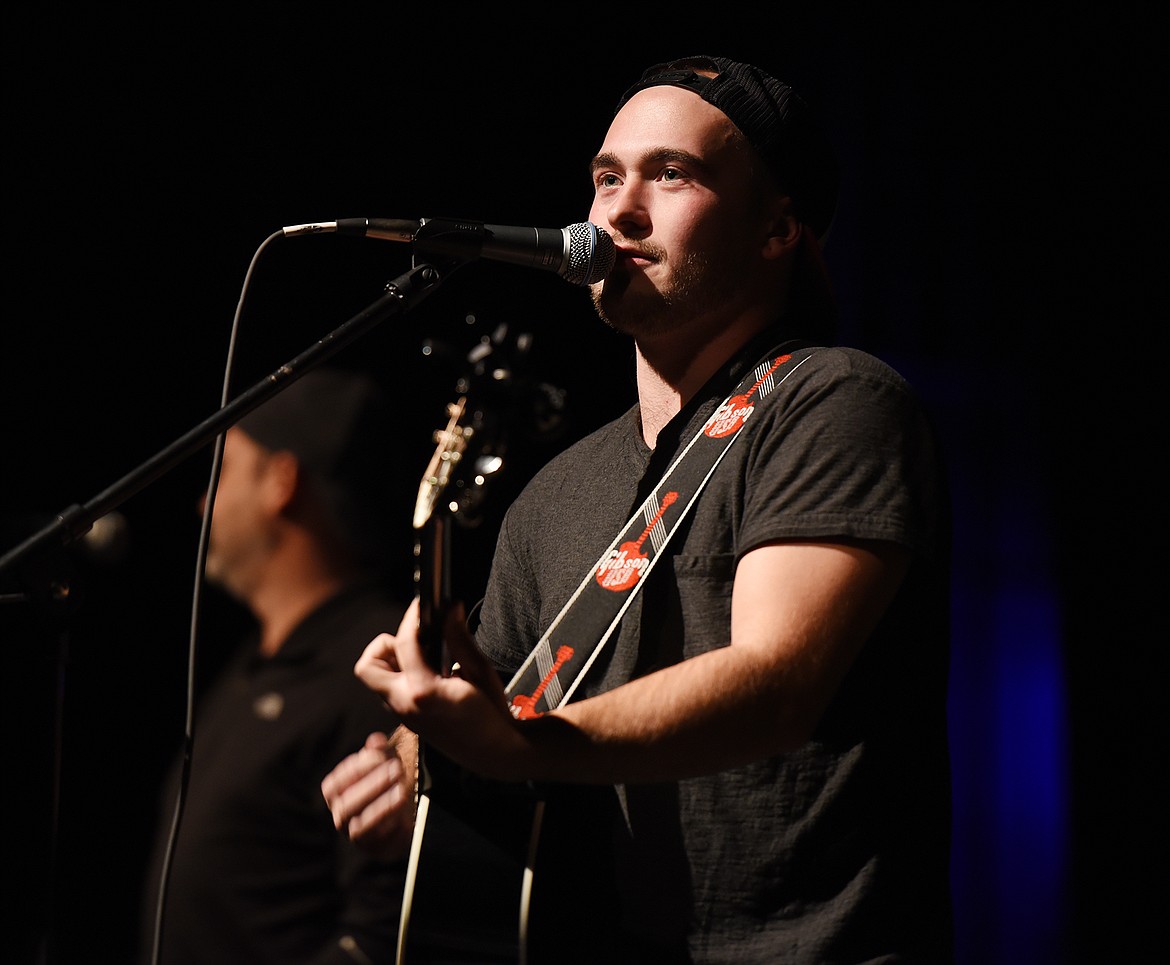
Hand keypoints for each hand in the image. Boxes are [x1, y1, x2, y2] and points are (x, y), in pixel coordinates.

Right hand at [321, 728, 414, 858]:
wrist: (403, 816)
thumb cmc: (387, 784)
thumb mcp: (384, 764)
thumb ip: (379, 751)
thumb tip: (375, 740)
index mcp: (335, 793)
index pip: (335, 783)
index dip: (356, 768)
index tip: (380, 755)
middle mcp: (340, 814)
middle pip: (346, 803)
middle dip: (372, 784)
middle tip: (396, 768)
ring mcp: (353, 832)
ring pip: (359, 823)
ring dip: (381, 803)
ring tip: (402, 788)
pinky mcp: (371, 845)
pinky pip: (375, 836)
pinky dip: (387, 819)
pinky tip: (401, 804)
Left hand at [354, 596, 529, 781]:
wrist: (493, 752)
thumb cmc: (491, 714)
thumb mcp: (480, 671)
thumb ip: (459, 638)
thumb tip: (450, 608)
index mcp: (423, 692)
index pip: (403, 643)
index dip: (412, 617)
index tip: (422, 605)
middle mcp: (404, 705)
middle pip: (367, 666)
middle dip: (385, 646)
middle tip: (414, 641)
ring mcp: (401, 715)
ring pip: (375, 679)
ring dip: (390, 662)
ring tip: (422, 657)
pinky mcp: (404, 719)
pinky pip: (388, 690)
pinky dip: (400, 675)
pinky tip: (427, 673)